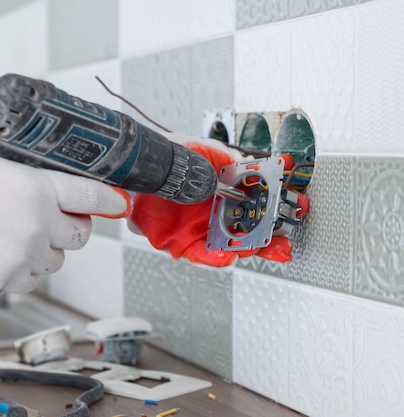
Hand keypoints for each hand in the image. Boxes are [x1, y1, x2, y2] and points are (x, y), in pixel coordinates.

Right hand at [0, 133, 129, 295]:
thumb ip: (20, 156)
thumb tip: (32, 153)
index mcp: (39, 188)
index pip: (92, 195)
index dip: (109, 199)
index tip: (116, 202)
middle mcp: (38, 224)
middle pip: (80, 235)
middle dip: (73, 226)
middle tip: (57, 219)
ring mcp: (23, 255)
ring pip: (55, 260)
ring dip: (46, 250)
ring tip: (21, 237)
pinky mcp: (4, 279)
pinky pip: (28, 280)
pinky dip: (23, 271)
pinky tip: (6, 256)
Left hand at [128, 133, 294, 266]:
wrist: (136, 171)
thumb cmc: (169, 158)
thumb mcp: (205, 151)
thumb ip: (230, 163)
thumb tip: (256, 169)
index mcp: (228, 191)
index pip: (261, 202)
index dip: (279, 205)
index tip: (295, 206)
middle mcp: (217, 213)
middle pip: (252, 230)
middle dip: (271, 236)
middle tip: (283, 235)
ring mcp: (201, 229)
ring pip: (232, 246)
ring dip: (249, 248)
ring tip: (259, 246)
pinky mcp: (181, 243)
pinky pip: (201, 254)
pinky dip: (215, 258)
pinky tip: (227, 255)